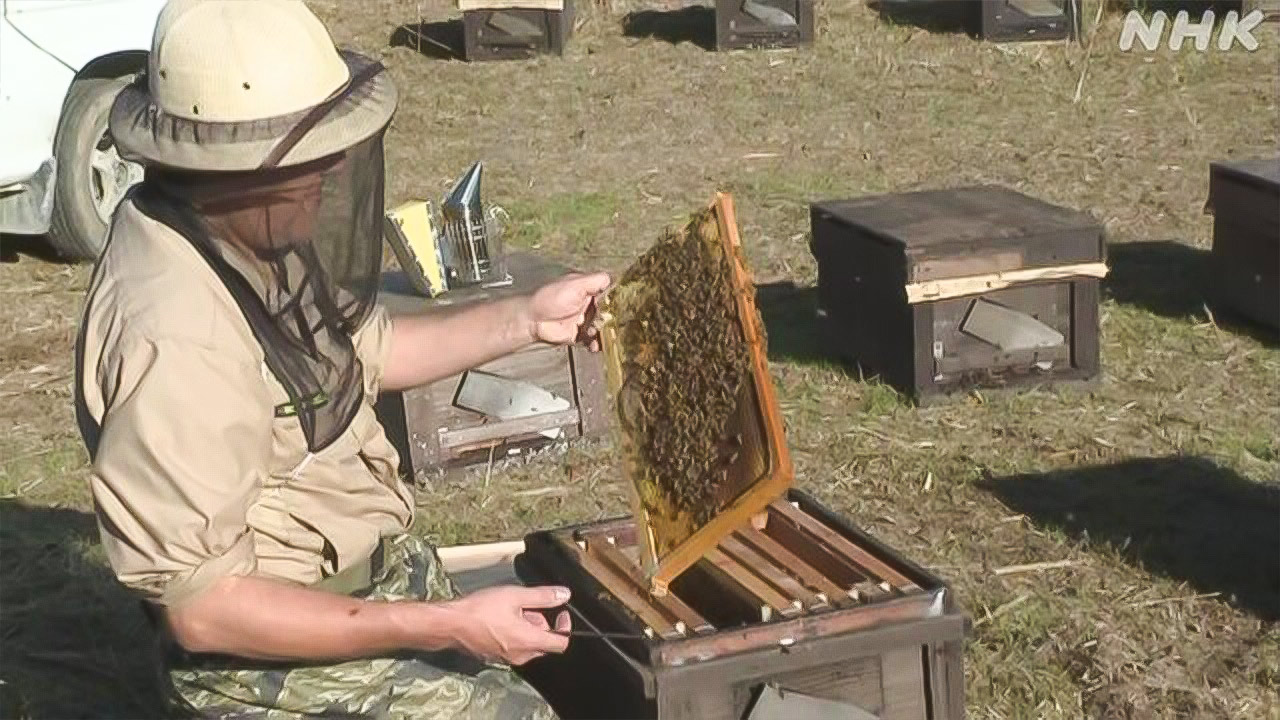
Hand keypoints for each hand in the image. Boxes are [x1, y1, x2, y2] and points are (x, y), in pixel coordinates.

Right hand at [442, 585, 572, 665]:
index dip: (565, 627)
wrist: (450, 624)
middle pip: (544, 643)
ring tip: (511, 609)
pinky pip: (513, 647)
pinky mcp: (495, 657)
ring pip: (528, 644)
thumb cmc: (480, 610)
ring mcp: (507, 658)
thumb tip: (563, 595)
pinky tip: (500, 618)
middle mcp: (520, 655)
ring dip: (527, 627)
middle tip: (527, 606)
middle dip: (541, 623)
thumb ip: (543, 596)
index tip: (559, 612)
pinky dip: (514, 634)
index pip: (561, 644)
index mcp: (529, 642)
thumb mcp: (516, 596)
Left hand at [526, 272, 610, 349]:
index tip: (619, 305)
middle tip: (602, 320)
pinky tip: (594, 344)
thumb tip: (610, 278)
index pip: (609, 293)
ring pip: (603, 327)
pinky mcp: (580, 335)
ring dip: (602, 331)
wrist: (533, 320)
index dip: (615, 299)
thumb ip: (594, 281)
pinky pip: (594, 340)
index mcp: (587, 290)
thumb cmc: (549, 299)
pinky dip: (596, 343)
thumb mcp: (574, 284)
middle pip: (609, 312)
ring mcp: (585, 321)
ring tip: (593, 331)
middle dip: (608, 318)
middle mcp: (588, 305)